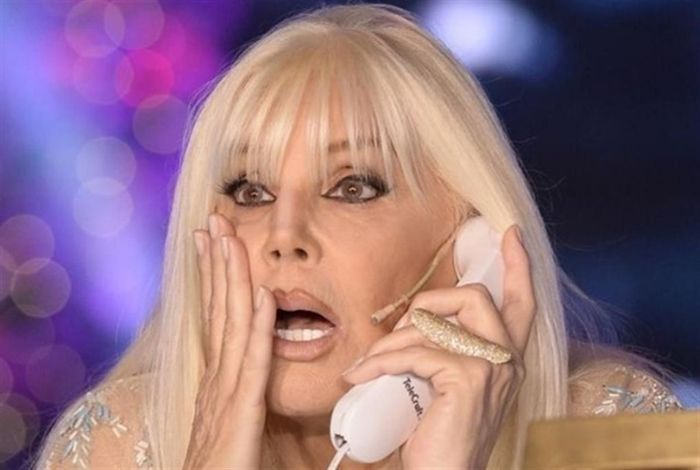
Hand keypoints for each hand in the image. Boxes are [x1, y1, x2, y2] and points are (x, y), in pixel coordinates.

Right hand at [183, 213, 276, 468]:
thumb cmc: (222, 468)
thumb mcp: (231, 422)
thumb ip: (240, 393)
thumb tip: (250, 368)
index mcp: (217, 379)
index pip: (216, 317)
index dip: (214, 277)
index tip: (211, 241)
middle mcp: (217, 378)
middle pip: (219, 309)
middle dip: (217, 262)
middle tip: (214, 219)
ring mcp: (225, 393)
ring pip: (233, 324)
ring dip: (232, 278)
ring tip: (230, 237)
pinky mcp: (241, 413)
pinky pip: (253, 363)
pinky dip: (258, 326)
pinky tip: (263, 294)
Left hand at [342, 224, 535, 468]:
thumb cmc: (440, 437)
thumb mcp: (447, 388)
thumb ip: (445, 353)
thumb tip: (413, 325)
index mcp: (506, 359)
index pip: (523, 302)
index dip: (518, 266)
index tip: (511, 233)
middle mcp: (508, 360)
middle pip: (476, 297)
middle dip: (430, 301)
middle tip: (401, 328)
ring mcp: (492, 368)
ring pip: (437, 323)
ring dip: (393, 341)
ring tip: (369, 363)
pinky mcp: (469, 380)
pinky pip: (415, 352)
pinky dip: (380, 362)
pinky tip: (361, 376)